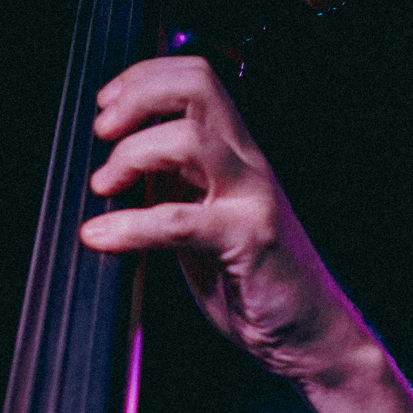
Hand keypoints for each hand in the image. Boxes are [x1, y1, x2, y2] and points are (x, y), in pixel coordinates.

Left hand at [79, 56, 369, 387]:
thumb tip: (120, 169)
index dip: (143, 79)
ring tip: (104, 186)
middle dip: (138, 96)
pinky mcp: (248, 239)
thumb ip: (172, 190)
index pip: (194, 79)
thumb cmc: (256, 282)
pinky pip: (180, 220)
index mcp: (235, 153)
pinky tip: (102, 236)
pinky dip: (130, 225)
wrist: (310, 334)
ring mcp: (251, 197)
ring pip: (190, 139)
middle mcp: (246, 163)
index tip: (106, 105)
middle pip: (197, 86)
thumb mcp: (203, 222)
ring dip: (133, 154)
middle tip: (102, 131)